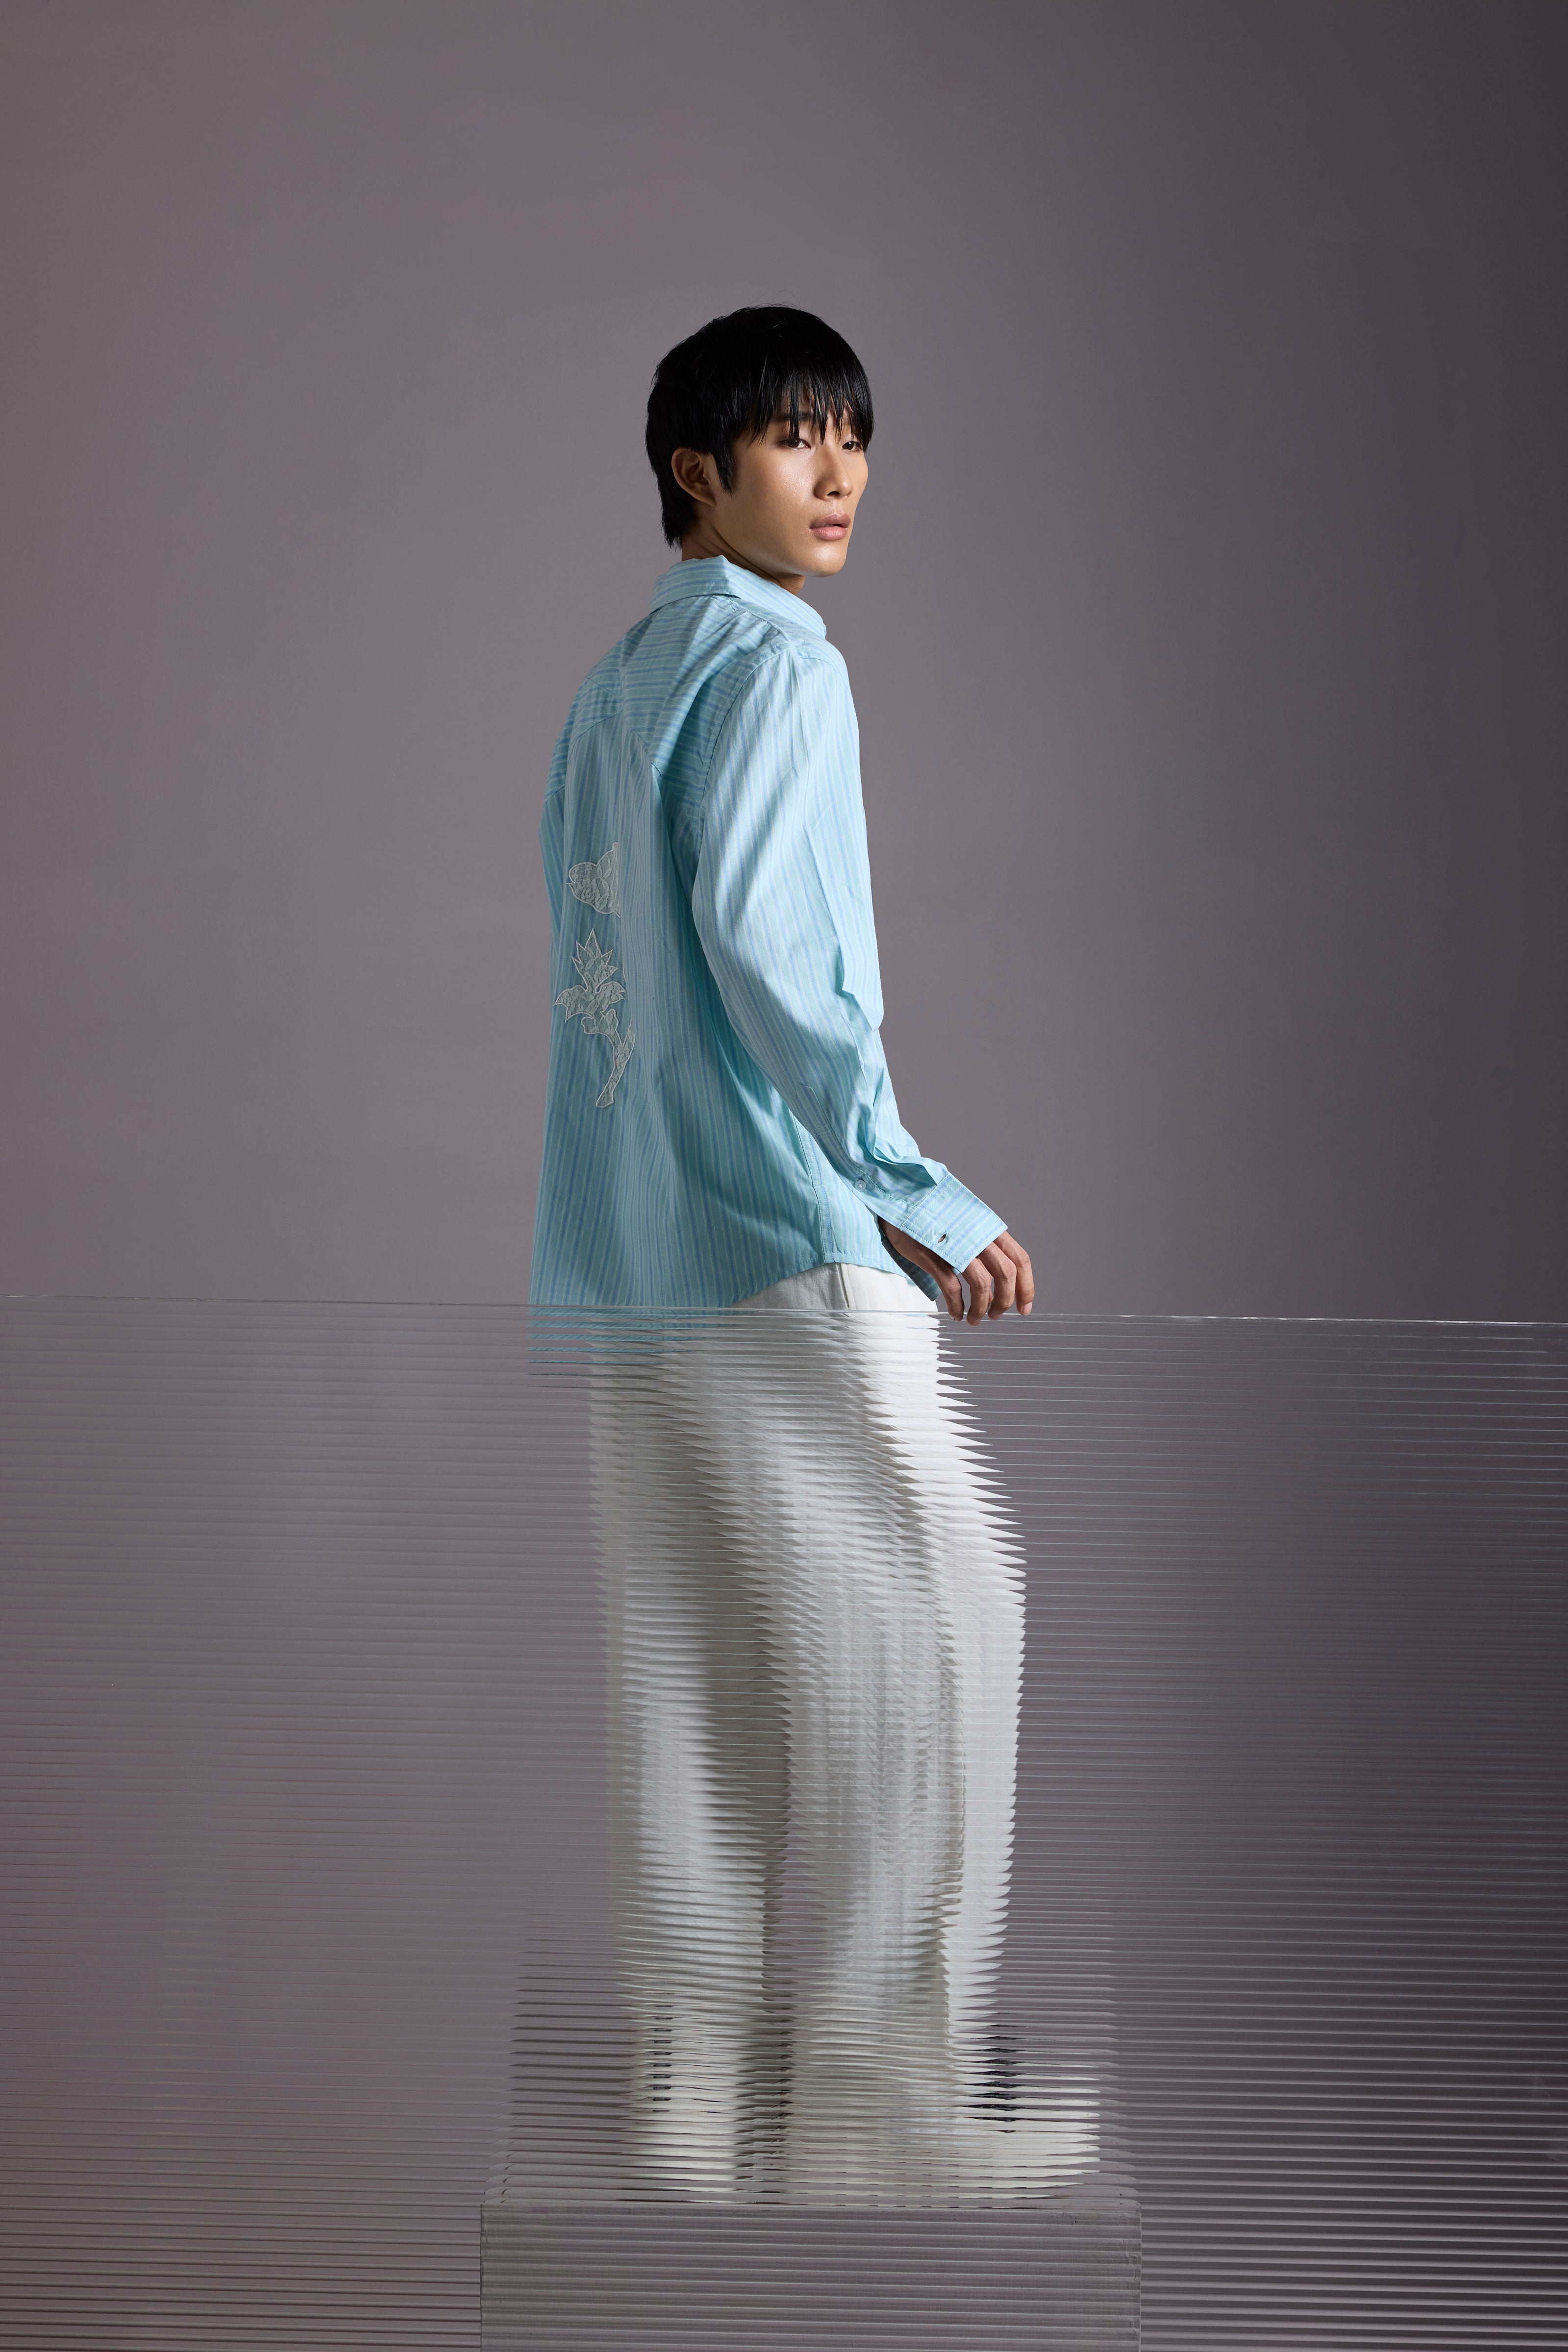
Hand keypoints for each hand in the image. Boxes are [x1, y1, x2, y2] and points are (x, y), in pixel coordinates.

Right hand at [879, 1221, 1034, 1325]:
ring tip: (975, 1319)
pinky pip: (951, 1287)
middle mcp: (976, 1234)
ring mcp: (954, 1244)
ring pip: (981, 1283)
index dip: (1026, 1287)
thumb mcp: (968, 1226)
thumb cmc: (936, 1216)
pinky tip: (956, 1314)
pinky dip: (957, 1306)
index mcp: (988, 1227)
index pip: (1019, 1259)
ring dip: (981, 1308)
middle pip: (1006, 1273)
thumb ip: (985, 1249)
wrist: (902, 1197)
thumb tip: (1000, 1285)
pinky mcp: (932, 1254)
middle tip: (996, 1315)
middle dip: (1005, 1301)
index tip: (1024, 1308)